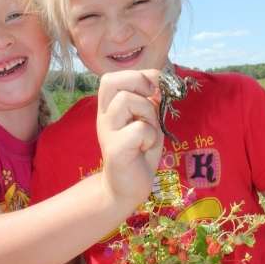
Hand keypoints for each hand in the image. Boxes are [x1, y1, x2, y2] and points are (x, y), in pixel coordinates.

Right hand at [97, 70, 163, 205]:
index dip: (140, 75)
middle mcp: (104, 116)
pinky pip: (139, 129)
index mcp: (110, 107)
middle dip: (139, 84)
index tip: (155, 90)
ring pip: (128, 100)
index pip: (113, 77)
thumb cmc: (140, 152)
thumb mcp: (148, 120)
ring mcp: (107, 131)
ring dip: (148, 114)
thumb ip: (151, 101)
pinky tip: (144, 149)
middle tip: (151, 101)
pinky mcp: (114, 149)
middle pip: (111, 81)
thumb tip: (160, 82)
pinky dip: (150, 137)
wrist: (127, 188)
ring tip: (147, 133)